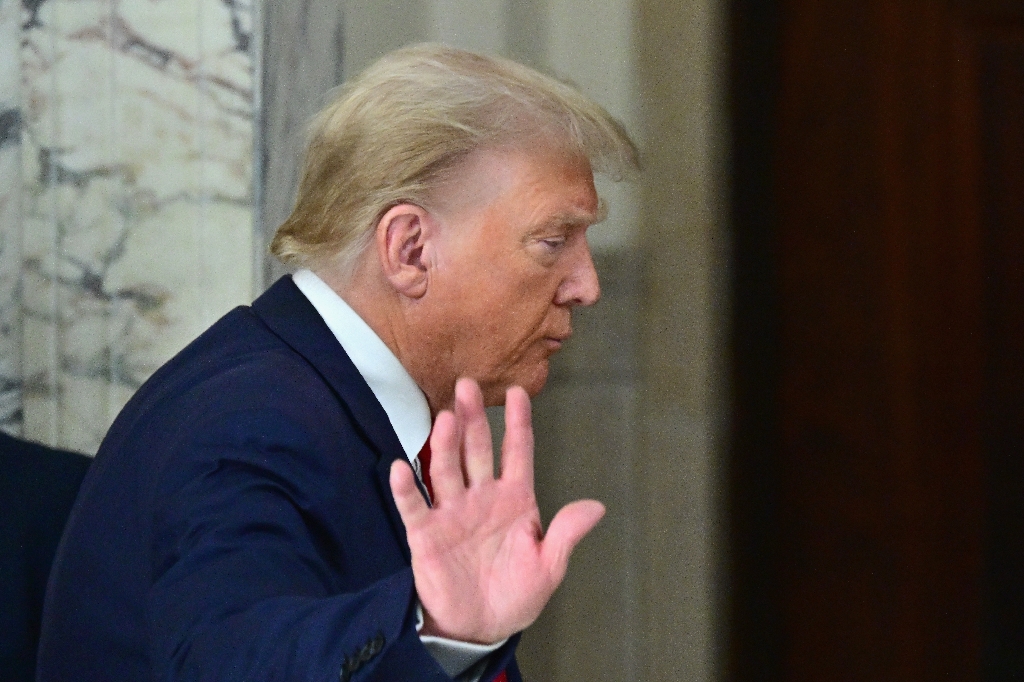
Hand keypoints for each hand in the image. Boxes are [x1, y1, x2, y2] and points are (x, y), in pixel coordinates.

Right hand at [389, 378, 604, 643]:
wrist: (481, 629)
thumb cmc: (517, 595)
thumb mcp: (548, 567)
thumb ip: (565, 534)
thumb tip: (596, 507)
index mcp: (515, 499)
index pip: (517, 451)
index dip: (518, 422)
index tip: (519, 392)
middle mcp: (481, 497)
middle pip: (477, 450)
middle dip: (473, 419)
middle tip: (467, 386)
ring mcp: (452, 513)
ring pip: (447, 470)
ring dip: (446, 444)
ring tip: (446, 417)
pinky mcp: (426, 534)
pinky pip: (415, 506)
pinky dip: (407, 488)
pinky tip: (402, 467)